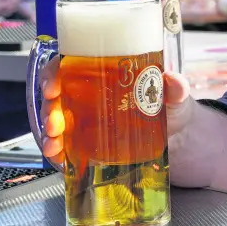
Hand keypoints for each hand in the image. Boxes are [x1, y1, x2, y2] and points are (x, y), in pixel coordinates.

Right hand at [39, 61, 196, 168]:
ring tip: (54, 146)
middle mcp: (88, 94)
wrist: (177, 135)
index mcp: (102, 73)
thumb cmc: (170, 105)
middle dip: (50, 110)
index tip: (53, 88)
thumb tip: (174, 80)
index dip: (53, 74)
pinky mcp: (88, 141)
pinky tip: (59, 159)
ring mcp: (86, 119)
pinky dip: (59, 152)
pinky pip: (66, 145)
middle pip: (56, 96)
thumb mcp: (174, 94)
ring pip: (56, 121)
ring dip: (49, 135)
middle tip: (55, 125)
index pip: (67, 66)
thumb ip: (175, 87)